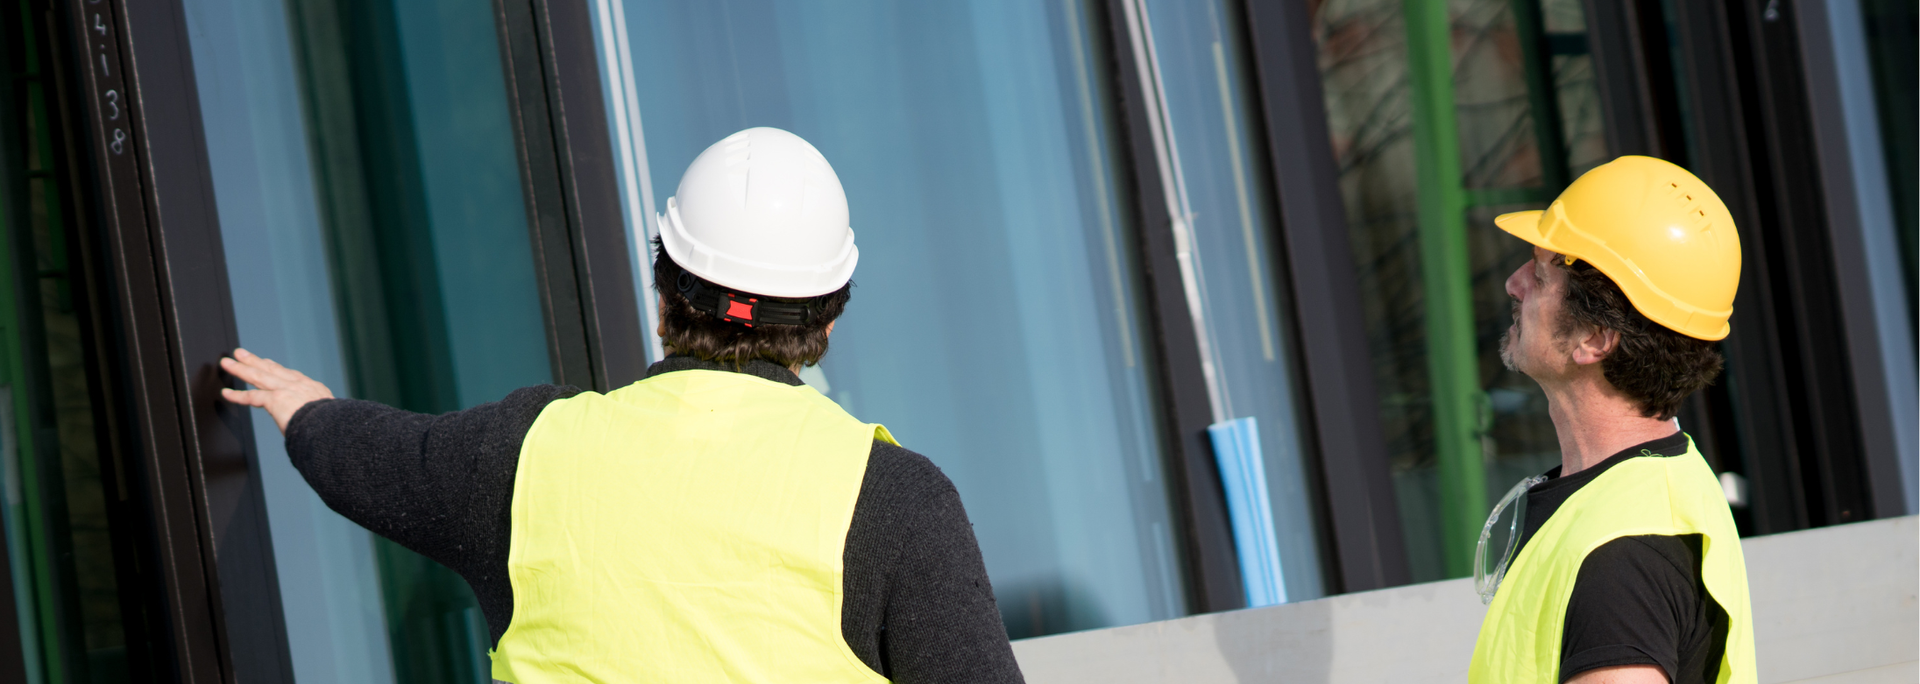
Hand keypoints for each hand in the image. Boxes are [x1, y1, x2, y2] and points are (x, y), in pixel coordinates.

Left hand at [219, 348, 333, 433]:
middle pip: (272, 370)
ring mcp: (287, 390)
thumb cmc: (335, 429)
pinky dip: (238, 396)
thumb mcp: (330, 418)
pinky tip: (226, 393)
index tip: (267, 363)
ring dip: (241, 368)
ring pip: (259, 376)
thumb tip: (316, 431)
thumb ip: (317, 419)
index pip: (291, 376)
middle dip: (255, 361)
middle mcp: (300, 386)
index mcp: (315, 390)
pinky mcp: (276, 399)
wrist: (334, 428)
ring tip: (227, 362)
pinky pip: (252, 397)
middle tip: (241, 353)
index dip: (276, 369)